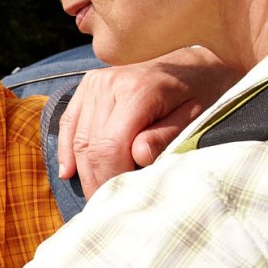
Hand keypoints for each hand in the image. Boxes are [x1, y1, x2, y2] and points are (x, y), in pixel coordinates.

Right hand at [56, 45, 240, 194]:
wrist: (195, 60)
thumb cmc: (200, 92)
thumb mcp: (194, 117)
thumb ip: (164, 137)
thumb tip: (137, 158)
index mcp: (136, 92)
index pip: (110, 146)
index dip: (110, 178)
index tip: (118, 201)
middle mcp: (109, 84)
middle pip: (90, 145)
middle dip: (95, 180)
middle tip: (104, 207)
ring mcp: (95, 82)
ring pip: (78, 138)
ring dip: (83, 170)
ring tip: (95, 195)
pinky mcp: (88, 84)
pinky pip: (69, 122)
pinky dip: (67, 149)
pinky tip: (68, 172)